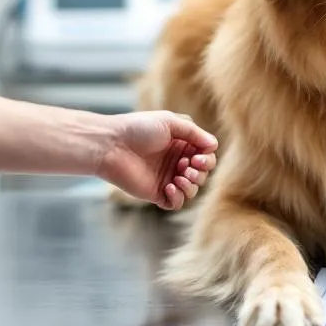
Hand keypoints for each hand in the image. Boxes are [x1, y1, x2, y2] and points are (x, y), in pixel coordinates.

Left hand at [99, 110, 218, 209]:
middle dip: (200, 172)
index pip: (205, 155)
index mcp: (181, 144)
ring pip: (192, 190)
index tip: (197, 156)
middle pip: (202, 174)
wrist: (111, 145)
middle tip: (187, 166)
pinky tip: (169, 186)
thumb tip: (214, 145)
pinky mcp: (156, 193)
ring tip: (179, 176)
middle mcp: (176, 162)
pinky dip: (178, 197)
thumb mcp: (170, 122)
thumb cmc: (138, 129)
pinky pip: (176, 203)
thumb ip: (194, 133)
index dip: (207, 158)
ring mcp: (166, 178)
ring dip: (192, 185)